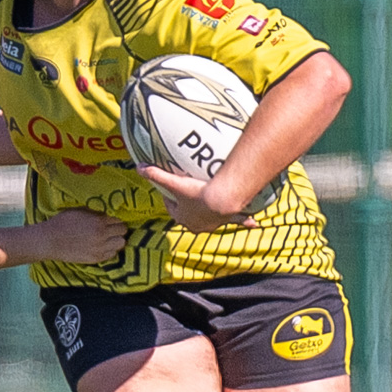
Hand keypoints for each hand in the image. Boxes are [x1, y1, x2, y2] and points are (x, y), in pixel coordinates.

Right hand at [36, 208, 129, 263]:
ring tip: (108, 239)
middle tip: (110, 230)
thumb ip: (95, 213)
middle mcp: (102, 235)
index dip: (114, 221)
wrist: (49, 241)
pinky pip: (112, 255)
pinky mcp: (95, 258)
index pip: (119, 220)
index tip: (110, 222)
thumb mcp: (79, 211)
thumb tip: (106, 214)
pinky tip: (101, 247)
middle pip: (123, 232)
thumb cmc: (61, 223)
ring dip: (116, 240)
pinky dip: (110, 250)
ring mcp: (99, 248)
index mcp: (99, 221)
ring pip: (121, 244)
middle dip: (118, 230)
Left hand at [139, 165, 258, 231]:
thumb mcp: (174, 182)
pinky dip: (245, 221)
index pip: (172, 209)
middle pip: (192, 214)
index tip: (171, 189)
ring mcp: (215, 223)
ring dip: (214, 214)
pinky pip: (239, 220)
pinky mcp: (230, 218)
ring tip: (216, 208)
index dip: (170, 198)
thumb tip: (138, 166)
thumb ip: (155, 174)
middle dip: (191, 206)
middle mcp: (199, 225)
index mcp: (183, 218)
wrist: (222, 198)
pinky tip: (254, 224)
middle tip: (192, 193)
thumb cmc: (196, 193)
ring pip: (213, 219)